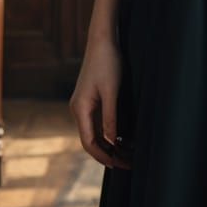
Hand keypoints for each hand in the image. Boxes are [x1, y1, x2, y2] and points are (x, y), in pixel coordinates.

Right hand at [69, 31, 130, 168]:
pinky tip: (122, 138)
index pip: (89, 142)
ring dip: (110, 145)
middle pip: (91, 140)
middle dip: (108, 154)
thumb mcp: (112, 91)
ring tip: (127, 154)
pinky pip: (98, 123)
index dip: (103, 156)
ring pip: (95, 133)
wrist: (102, 41)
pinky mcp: (90, 100)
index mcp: (80, 109)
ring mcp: (83, 105)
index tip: (119, 165)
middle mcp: (78, 109)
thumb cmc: (108, 63)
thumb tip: (112, 141)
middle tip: (128, 163)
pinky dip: (109, 133)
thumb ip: (111, 117)